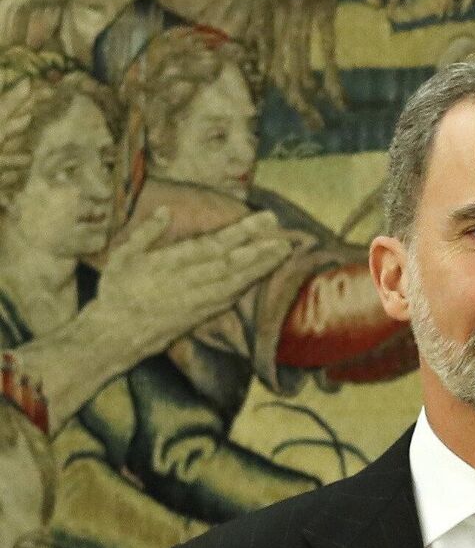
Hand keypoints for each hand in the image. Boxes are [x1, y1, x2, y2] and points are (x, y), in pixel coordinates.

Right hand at [85, 208, 296, 357]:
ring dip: (261, 267)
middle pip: (232, 263)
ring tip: (282, 253)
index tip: (265, 220)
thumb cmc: (117, 291)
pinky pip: (229, 298)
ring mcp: (197, 301)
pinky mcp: (201, 315)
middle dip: (261, 250)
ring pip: (235, 281)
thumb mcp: (122, 256)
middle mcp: (187, 282)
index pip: (213, 245)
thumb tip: (166, 212)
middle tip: (286, 238)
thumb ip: (146, 233)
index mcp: (168, 263)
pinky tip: (263, 275)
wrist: (115, 335)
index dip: (242, 232)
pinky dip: (247, 285)